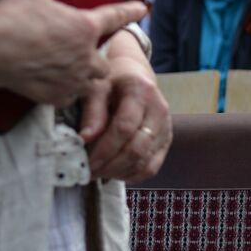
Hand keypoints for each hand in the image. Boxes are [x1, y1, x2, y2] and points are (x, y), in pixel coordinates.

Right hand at [0, 0, 147, 103]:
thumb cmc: (11, 17)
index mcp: (84, 27)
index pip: (115, 17)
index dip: (131, 11)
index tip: (142, 9)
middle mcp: (85, 56)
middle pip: (103, 61)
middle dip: (96, 57)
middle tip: (82, 51)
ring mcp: (72, 78)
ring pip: (91, 82)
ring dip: (86, 77)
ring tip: (71, 70)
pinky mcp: (56, 95)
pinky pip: (69, 97)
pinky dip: (65, 92)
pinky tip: (54, 84)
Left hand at [79, 30, 170, 182]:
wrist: (134, 75)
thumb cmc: (112, 80)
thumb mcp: (97, 87)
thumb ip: (92, 111)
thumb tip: (84, 139)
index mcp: (141, 92)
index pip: (124, 127)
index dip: (104, 149)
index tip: (85, 161)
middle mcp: (159, 111)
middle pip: (137, 148)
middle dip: (110, 165)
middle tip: (88, 172)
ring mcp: (166, 128)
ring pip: (145, 162)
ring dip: (119, 172)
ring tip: (98, 173)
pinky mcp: (166, 142)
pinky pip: (152, 168)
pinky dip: (132, 176)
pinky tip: (114, 174)